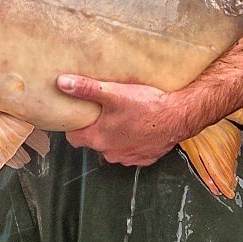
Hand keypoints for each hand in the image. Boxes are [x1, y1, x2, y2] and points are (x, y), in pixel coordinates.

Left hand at [56, 75, 192, 165]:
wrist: (179, 116)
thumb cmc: (148, 106)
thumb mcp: (114, 93)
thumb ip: (86, 89)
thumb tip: (62, 83)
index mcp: (98, 139)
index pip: (73, 138)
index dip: (74, 126)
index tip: (79, 115)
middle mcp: (111, 153)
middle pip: (94, 142)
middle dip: (96, 128)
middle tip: (102, 111)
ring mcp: (128, 158)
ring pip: (113, 147)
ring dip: (115, 136)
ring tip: (122, 117)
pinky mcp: (145, 158)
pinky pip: (132, 151)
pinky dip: (133, 141)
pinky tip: (139, 127)